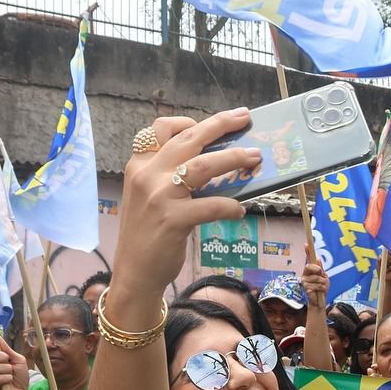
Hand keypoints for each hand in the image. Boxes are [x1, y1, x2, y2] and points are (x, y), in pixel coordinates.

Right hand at [113, 110, 260, 292]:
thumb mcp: (150, 196)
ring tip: (255, 157)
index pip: (160, 128)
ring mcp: (159, 197)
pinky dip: (230, 206)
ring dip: (234, 158)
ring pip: (203, 166)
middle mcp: (147, 175)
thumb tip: (215, 163)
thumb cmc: (148, 233)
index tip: (210, 123)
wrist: (135, 272)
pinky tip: (239, 211)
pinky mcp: (173, 220)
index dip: (187, 121)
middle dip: (220, 124)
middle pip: (189, 139)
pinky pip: (211, 205)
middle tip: (244, 117)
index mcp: (139, 165)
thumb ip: (170, 176)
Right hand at [301, 260, 328, 303]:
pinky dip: (322, 288)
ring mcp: (304, 282)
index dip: (311, 261)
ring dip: (323, 282)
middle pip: (309, 267)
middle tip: (322, 276)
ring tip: (322, 286)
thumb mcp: (323, 276)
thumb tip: (317, 258)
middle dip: (318, 271)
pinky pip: (317, 285)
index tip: (314, 258)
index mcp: (308, 272)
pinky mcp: (306, 289)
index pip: (308, 264)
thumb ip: (320, 268)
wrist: (320, 300)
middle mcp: (304, 276)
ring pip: (316, 278)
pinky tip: (320, 290)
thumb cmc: (321, 287)